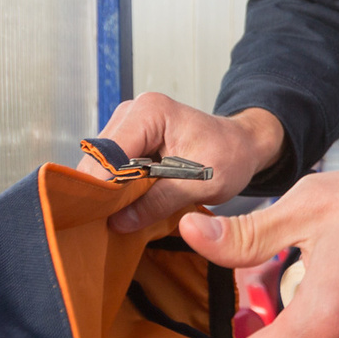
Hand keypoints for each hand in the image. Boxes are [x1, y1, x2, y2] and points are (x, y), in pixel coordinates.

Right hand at [101, 94, 283, 233]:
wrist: (241, 146)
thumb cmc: (229, 157)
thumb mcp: (200, 184)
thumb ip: (159, 202)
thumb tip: (118, 222)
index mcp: (151, 112)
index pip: (108, 154)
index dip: (102, 187)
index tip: (101, 219)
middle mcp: (132, 112)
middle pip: (97, 159)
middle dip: (101, 192)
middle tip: (109, 225)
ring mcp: (127, 125)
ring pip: (99, 166)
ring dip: (107, 192)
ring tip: (120, 217)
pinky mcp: (127, 140)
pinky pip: (109, 168)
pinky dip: (115, 189)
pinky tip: (126, 207)